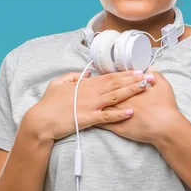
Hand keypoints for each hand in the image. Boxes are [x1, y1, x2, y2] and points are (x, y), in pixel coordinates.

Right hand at [25, 69, 151, 141]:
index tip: (138, 69)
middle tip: (149, 76)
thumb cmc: (48, 103)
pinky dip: (120, 114)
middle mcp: (90, 93)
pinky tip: (131, 112)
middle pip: (116, 84)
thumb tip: (88, 73)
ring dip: (131, 91)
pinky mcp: (89, 119)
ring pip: (115, 97)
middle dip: (134, 79)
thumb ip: (73, 76)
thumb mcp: (58, 83)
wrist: (41, 121)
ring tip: (145, 87)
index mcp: (84, 84)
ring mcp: (90, 106)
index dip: (125, 73)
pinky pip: (107, 117)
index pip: (109, 76)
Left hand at [95, 69, 181, 144]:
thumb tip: (150, 69)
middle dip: (95, 90)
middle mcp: (121, 101)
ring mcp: (118, 115)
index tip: (102, 78)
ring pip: (100, 108)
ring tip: (83, 100)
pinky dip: (94, 120)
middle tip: (88, 87)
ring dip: (92, 104)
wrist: (165, 127)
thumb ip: (156, 76)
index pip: (115, 83)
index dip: (108, 80)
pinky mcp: (117, 128)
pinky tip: (87, 118)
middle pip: (105, 94)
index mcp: (129, 91)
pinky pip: (102, 124)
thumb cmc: (165, 107)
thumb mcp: (163, 87)